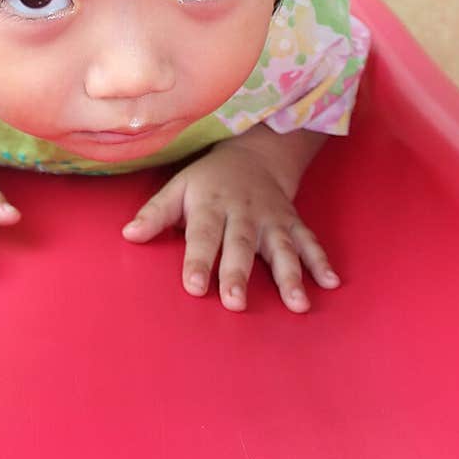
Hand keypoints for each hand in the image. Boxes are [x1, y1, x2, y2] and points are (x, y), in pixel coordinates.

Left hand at [121, 141, 338, 313]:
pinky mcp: (293, 222)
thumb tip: (128, 235)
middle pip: (241, 245)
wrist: (254, 154)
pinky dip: (321, 262)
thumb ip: (155, 213)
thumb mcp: (178, 188)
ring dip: (290, 275)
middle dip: (239, 274)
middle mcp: (244, 213)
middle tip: (236, 303)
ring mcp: (272, 219)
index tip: (194, 287)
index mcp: (211, 205)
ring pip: (282, 247)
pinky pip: (309, 242)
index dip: (198, 261)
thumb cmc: (209, 180)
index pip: (203, 235)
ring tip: (297, 304)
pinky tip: (329, 284)